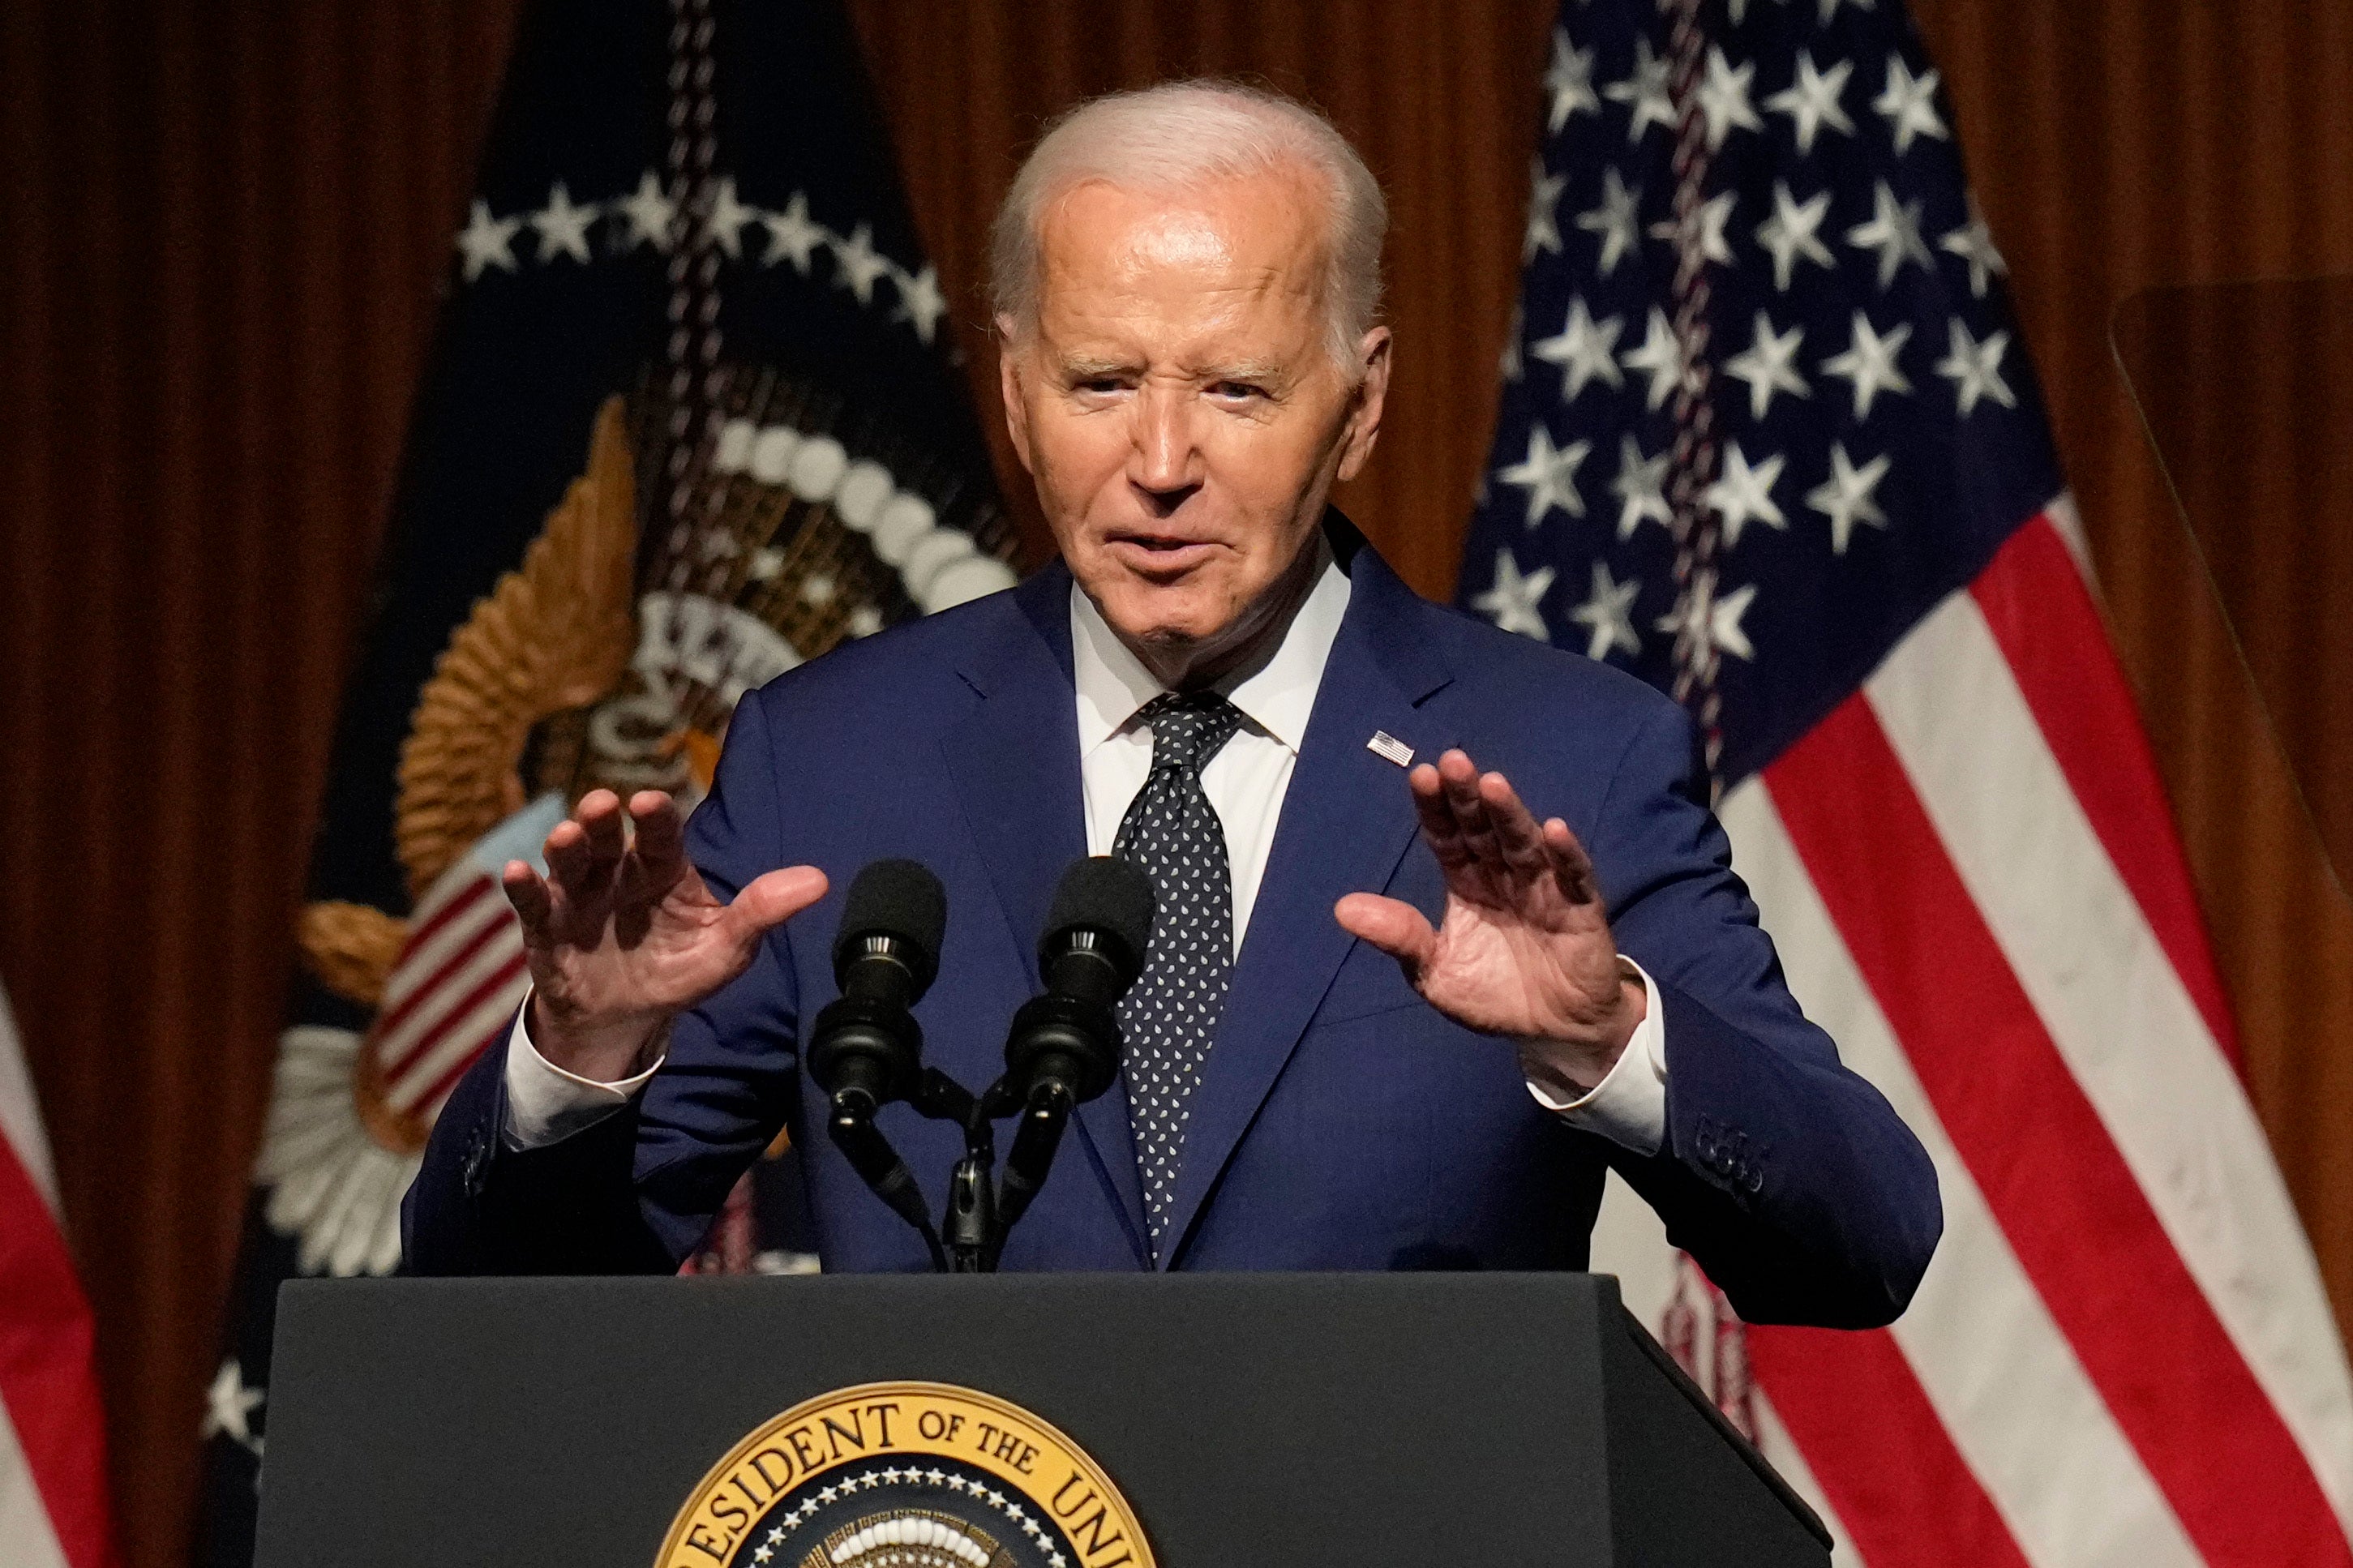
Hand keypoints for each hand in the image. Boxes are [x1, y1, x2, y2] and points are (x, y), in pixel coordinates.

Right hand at [500, 789, 827, 1082]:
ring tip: (565, 837)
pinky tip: (515, 874)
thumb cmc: (679, 970)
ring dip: (563, 844)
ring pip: (567, 860)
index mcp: (663, 869)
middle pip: (607, 835)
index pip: (660, 833)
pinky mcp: (548, 927)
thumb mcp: (727, 948)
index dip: (654, 815)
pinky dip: (522, 886)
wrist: (628, 1020)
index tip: (648, 802)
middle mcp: (617, 871)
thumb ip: (763, 911)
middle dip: (600, 818)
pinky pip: (532, 902)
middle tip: (601, 806)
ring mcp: (579, 895)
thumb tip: (820, 880)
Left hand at [1334, 749, 1643, 1090]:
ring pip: (1524, 843)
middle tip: (1453, 761)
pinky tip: (1555, 831)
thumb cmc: (1494, 995)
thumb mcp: (1436, 973)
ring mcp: (1544, 888)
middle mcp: (1504, 876)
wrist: (1556, 1030)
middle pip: (1483, 829)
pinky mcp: (1580, 910)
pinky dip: (1566, 855)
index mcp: (1467, 884)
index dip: (1435, 809)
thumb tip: (1342, 909)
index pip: (1448, 837)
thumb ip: (1400, 938)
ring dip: (1509, 813)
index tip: (1421, 776)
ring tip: (1492, 785)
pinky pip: (1574, 878)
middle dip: (1468, 797)